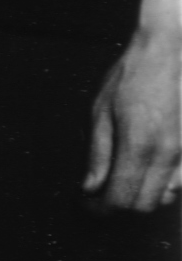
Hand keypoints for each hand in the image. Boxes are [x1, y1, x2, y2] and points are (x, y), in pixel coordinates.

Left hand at [85, 0, 181, 213]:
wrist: (172, 52)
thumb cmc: (135, 75)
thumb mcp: (101, 111)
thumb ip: (98, 154)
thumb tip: (91, 186)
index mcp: (139, 145)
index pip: (120, 198)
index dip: (100, 208)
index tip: (88, 204)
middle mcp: (168, 154)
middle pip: (144, 205)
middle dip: (120, 204)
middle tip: (102, 193)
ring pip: (166, 196)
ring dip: (143, 195)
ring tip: (124, 179)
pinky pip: (181, 181)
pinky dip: (164, 184)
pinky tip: (148, 169)